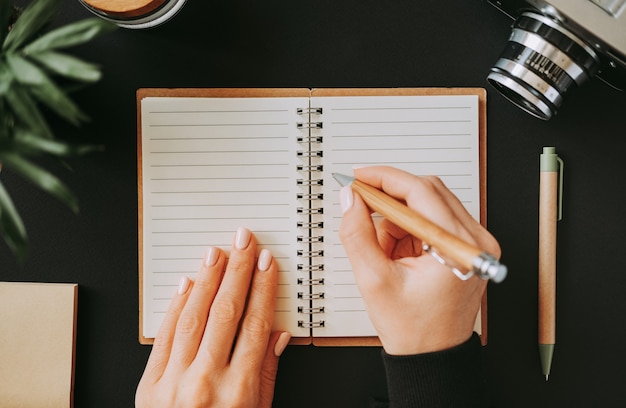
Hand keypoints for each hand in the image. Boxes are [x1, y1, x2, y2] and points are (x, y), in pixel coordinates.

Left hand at [136, 227, 290, 407]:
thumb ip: (266, 372)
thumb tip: (275, 332)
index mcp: (239, 390)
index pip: (254, 324)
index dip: (262, 288)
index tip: (267, 263)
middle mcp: (206, 382)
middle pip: (226, 312)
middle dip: (237, 271)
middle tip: (244, 242)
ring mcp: (174, 383)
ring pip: (194, 317)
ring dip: (207, 280)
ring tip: (217, 253)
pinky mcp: (149, 386)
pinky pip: (164, 337)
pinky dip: (176, 307)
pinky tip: (188, 284)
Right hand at [338, 166, 500, 354]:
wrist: (431, 355)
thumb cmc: (412, 328)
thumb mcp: (373, 281)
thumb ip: (357, 234)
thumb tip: (350, 199)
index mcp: (458, 248)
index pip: (422, 192)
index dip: (385, 179)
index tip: (359, 177)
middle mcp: (475, 240)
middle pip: (427, 192)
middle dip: (389, 201)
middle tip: (361, 208)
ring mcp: (474, 243)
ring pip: (427, 205)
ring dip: (397, 220)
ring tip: (384, 255)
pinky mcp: (466, 246)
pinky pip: (431, 220)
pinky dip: (407, 231)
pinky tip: (397, 257)